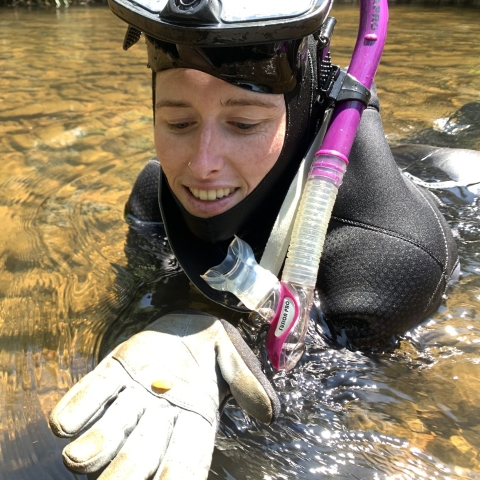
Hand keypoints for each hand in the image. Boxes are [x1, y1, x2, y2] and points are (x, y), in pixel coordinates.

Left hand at [49, 312, 278, 478]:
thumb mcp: (234, 361)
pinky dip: (77, 406)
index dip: (176, 475)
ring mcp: (132, 395)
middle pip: (139, 453)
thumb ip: (246, 384)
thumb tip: (267, 414)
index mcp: (192, 419)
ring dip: (94, 446)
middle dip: (125, 472)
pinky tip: (62, 423)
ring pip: (110, 429)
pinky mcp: (113, 371)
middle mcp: (158, 415)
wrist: (188, 323)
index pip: (185, 457)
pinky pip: (92, 391)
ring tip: (76, 459)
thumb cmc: (213, 346)